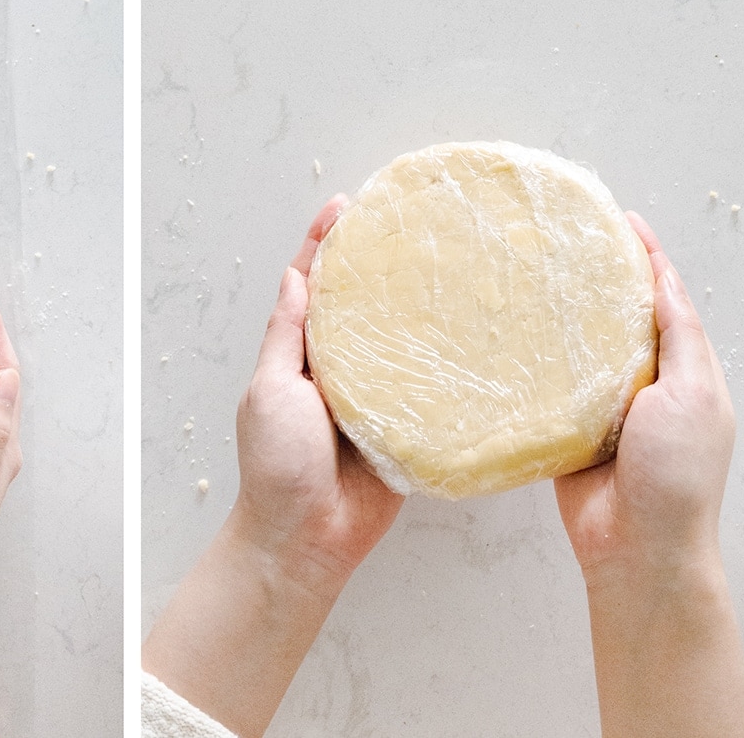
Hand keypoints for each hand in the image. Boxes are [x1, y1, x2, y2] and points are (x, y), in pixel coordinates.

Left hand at [143, 196, 404, 737]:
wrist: (308, 539)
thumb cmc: (278, 467)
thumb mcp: (272, 391)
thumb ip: (287, 337)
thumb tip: (295, 276)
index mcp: (299, 356)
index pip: (313, 287)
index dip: (327, 245)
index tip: (348, 204)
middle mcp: (338, 370)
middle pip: (362, 305)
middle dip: (382, 264)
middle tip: (413, 220)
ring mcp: (374, 397)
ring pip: (399, 339)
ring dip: (418, 305)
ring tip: (451, 259)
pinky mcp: (407, 427)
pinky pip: (429, 386)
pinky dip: (447, 359)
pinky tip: (472, 328)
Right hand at [555, 212, 733, 573]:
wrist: (637, 546)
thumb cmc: (675, 475)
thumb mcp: (692, 395)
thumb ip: (679, 339)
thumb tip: (664, 284)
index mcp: (686, 373)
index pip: (666, 301)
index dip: (647, 259)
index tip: (620, 221)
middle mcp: (646, 386)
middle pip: (620, 320)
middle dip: (598, 282)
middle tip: (565, 242)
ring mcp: (605, 410)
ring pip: (581, 352)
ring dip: (562, 320)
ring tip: (532, 279)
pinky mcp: (567, 432)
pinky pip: (549, 389)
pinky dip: (534, 365)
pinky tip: (512, 338)